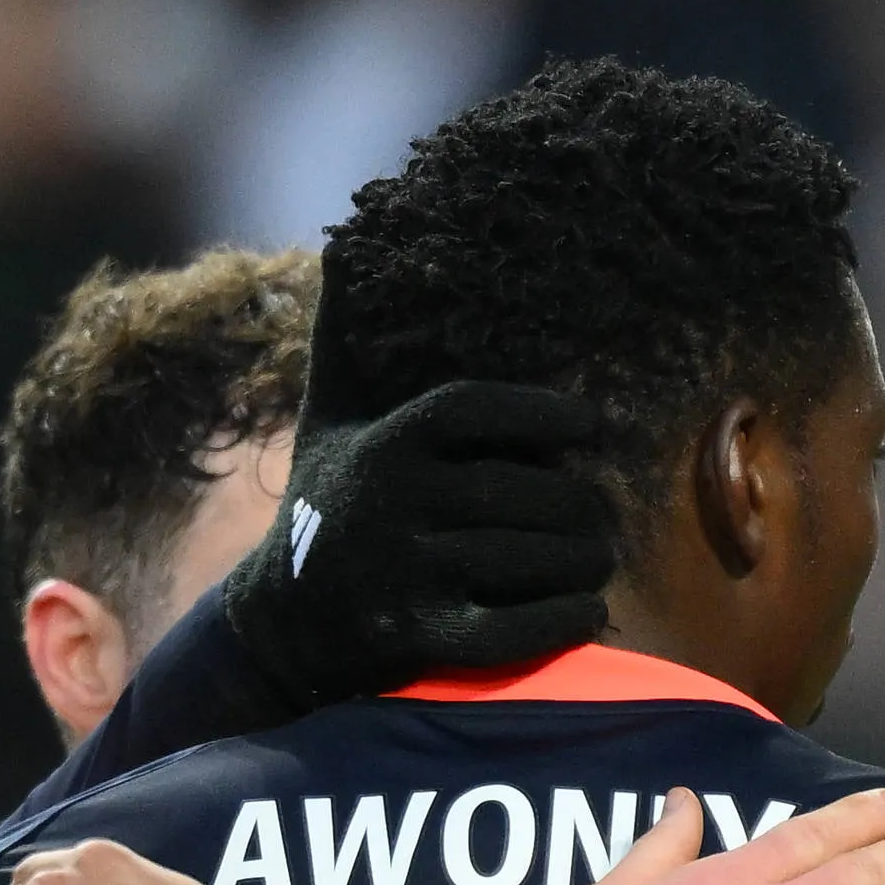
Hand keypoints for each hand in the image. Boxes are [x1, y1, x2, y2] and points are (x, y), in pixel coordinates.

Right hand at [218, 380, 614, 707]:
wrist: (279, 622)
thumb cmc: (323, 507)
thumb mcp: (325, 422)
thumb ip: (342, 346)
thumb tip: (338, 247)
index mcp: (383, 445)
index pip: (472, 409)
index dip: (540, 411)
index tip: (592, 423)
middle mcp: (392, 503)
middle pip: (516, 492)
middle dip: (577, 504)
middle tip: (604, 513)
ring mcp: (404, 573)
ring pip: (524, 559)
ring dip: (580, 561)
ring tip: (599, 557)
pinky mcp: (416, 637)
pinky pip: (509, 631)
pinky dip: (559, 621)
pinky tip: (586, 610)